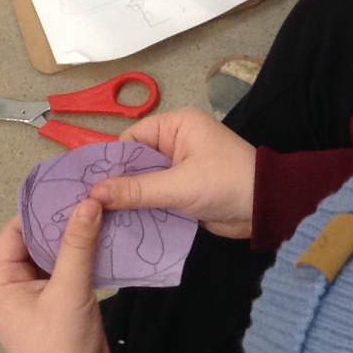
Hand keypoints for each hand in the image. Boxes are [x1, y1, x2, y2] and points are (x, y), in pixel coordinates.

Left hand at [0, 202, 110, 352]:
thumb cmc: (61, 342)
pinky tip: (101, 239)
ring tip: (99, 211)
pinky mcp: (53, 303)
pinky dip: (79, 255)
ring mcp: (32, 296)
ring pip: (51, 255)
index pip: (14, 232)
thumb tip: (89, 201)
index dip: (40, 210)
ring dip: (72, 238)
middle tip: (89, 196)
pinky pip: (63, 270)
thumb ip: (78, 244)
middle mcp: (10, 287)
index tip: (69, 189)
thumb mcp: (69, 290)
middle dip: (59, 221)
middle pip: (33, 241)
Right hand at [88, 107, 255, 238]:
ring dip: (128, 200)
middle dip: (115, 185)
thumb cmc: (226, 184)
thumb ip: (136, 190)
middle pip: (134, 162)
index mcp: (177, 126)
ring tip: (97, 221)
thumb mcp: (178, 186)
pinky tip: (121, 226)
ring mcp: (180, 168)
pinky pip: (156, 197)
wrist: (266, 209)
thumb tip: (93, 193)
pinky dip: (143, 210)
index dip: (110, 163)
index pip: (131, 140)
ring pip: (143, 182)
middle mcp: (176, 142)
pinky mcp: (184, 190)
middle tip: (86, 208)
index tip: (86, 187)